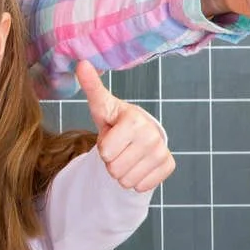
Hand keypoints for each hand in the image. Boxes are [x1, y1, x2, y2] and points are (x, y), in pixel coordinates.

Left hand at [77, 61, 175, 192]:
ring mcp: (163, 152)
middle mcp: (153, 136)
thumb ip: (91, 87)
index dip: (103, 147)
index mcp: (135, 120)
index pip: (105, 152)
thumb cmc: (116, 120)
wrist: (139, 133)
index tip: (111, 136)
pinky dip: (135, 179)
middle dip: (111, 161)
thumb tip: (81, 63)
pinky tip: (137, 164)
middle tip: (118, 147)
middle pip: (114, 168)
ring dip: (121, 172)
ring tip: (126, 155)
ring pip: (126, 180)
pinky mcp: (168, 165)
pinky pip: (140, 186)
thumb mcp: (101, 105)